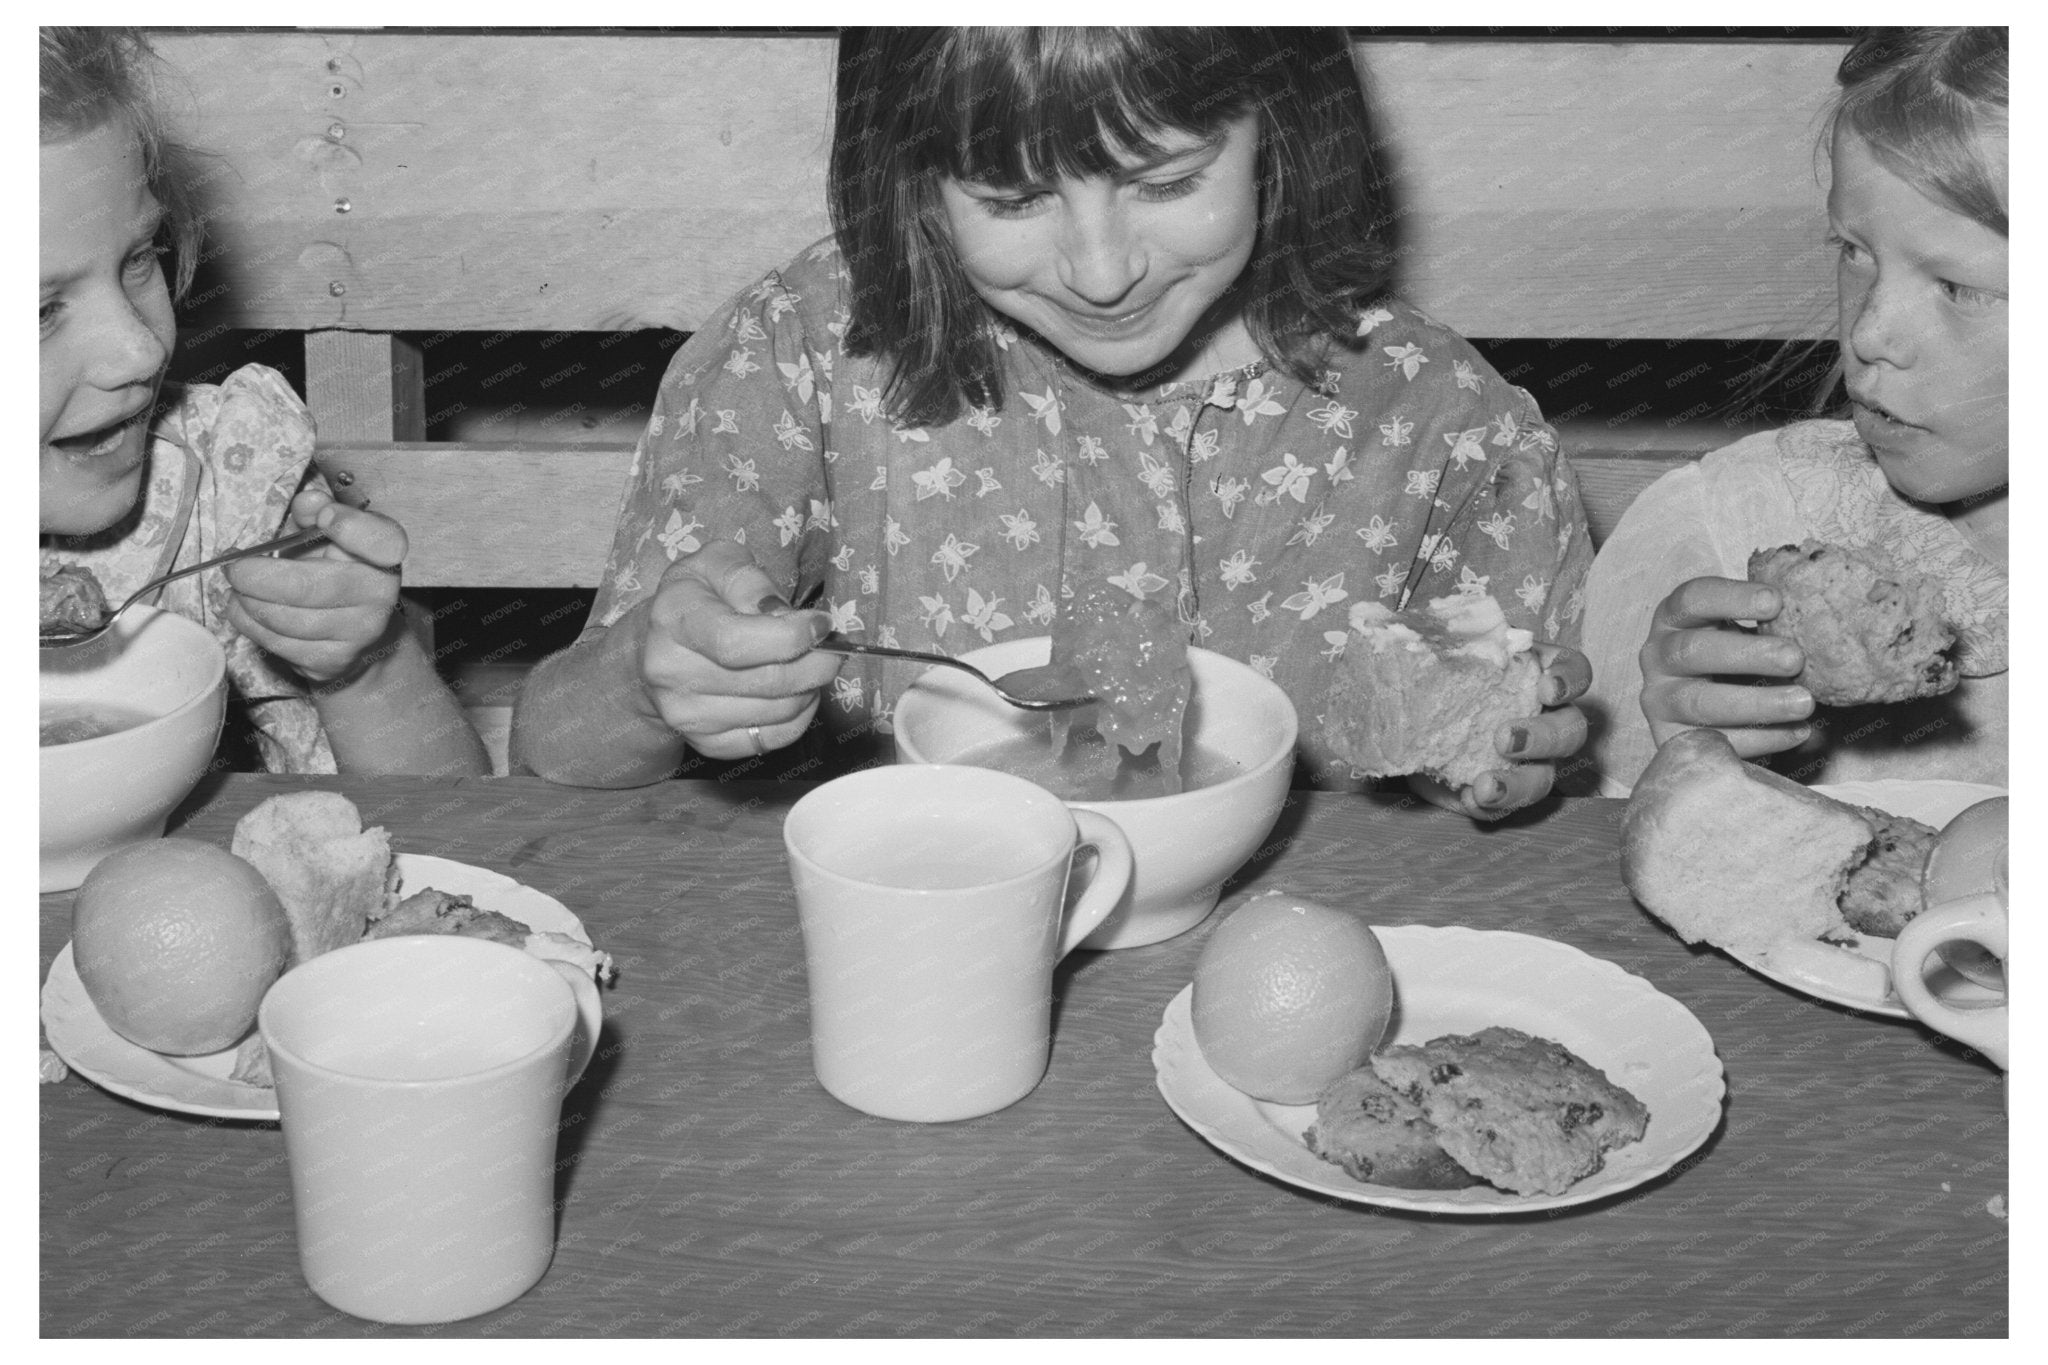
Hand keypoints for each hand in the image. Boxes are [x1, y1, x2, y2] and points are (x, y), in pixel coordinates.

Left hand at [223, 488, 407, 683]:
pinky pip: (276, 642)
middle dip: (256, 576)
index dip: (351, 527)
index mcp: (384, 555)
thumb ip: (315, 514)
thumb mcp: (326, 536)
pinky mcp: (332, 662)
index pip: (381, 540)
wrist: (356, 635)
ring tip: (239, 588)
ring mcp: (358, 633)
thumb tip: (308, 504)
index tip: (323, 518)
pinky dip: (250, 623)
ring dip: (247, 601)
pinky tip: (248, 610)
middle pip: (307, 587)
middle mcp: (380, 596)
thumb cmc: (332, 571)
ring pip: (283, 619)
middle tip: (233, 567)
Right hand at [636, 541, 841, 758]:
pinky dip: (799, 716)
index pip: (736, 641)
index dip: (791, 636)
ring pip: (778, 712)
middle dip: (816, 663)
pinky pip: (773, 739)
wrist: (657, 647)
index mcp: (674, 619)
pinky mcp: (706, 744)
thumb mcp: (717, 563)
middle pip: (767, 681)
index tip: (822, 625)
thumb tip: (782, 615)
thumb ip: (750, 579)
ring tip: (809, 664)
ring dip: (810, 687)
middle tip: (833, 648)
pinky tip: (795, 691)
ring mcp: (686, 714)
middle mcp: (672, 672)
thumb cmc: (697, 598)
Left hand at [1409, 642, 1591, 820]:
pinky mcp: (1504, 793)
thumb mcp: (1438, 654)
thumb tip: (1424, 628)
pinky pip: (1509, 808)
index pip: (1575, 671)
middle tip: (1504, 739)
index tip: (1546, 688)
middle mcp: (1545, 718)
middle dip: (1544, 737)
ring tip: (1485, 786)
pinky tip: (1468, 798)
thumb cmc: (1435, 678)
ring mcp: (1530, 761)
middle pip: (1571, 731)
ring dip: (1519, 784)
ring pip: (1546, 778)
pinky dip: (1490, 806)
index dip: (1569, 680)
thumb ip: (1443, 640)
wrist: (1407, 725)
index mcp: (1536, 674)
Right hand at [1638, 576, 1812, 759]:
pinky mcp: (1671, 739)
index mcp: (1674, 618)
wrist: (1710, 711)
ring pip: (1700, 702)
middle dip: (1747, 655)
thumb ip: (1765, 621)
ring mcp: (1660, 700)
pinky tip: (1797, 731)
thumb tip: (1817, 614)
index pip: (1692, 599)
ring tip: (1804, 703)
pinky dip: (1761, 739)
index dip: (1731, 598)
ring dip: (1756, 703)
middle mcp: (1658, 656)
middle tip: (1795, 659)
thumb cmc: (1734, 657)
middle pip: (1692, 650)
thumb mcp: (1740, 629)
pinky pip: (1716, 740)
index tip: (1775, 602)